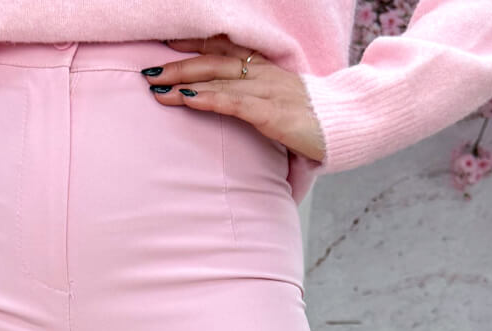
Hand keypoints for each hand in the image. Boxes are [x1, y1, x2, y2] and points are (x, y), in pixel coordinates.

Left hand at [146, 33, 326, 164]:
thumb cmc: (310, 120)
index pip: (224, 48)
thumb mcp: (279, 102)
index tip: (166, 42)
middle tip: (147, 70)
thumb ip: (253, 99)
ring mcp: (267, 90)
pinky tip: (186, 100)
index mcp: (264, 68)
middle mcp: (263, 72)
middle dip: (178, 64)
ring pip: (218, 79)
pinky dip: (207, 99)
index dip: (194, 42)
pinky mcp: (270, 113)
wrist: (344, 127)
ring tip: (155, 87)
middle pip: (213, 61)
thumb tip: (226, 105)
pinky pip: (233, 102)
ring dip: (183, 81)